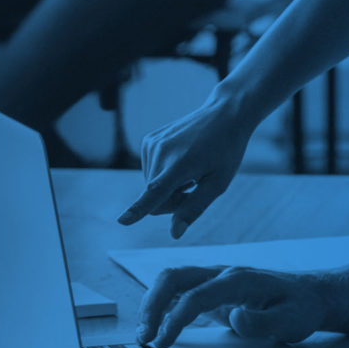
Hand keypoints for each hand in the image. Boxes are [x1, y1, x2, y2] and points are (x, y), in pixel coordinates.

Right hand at [120, 100, 257, 237]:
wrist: (224, 114)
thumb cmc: (226, 151)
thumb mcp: (218, 183)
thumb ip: (194, 208)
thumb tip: (174, 233)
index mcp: (181, 164)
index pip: (155, 192)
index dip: (138, 210)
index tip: (122, 221)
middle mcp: (161, 152)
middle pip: (154, 198)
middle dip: (172, 201)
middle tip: (195, 186)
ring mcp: (152, 144)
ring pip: (150, 187)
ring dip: (168, 187)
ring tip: (190, 171)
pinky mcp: (149, 140)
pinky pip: (150, 172)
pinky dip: (164, 173)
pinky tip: (181, 161)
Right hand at [137, 265, 328, 347]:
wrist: (310, 294)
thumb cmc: (301, 307)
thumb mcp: (291, 320)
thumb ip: (263, 322)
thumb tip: (235, 318)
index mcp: (239, 280)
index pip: (196, 295)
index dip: (175, 318)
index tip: (163, 341)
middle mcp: (222, 274)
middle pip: (174, 277)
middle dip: (152, 305)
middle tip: (144, 336)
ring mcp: (216, 279)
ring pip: (173, 280)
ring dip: (153, 303)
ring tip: (145, 333)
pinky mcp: (213, 289)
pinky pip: (180, 290)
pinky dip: (163, 304)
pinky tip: (156, 324)